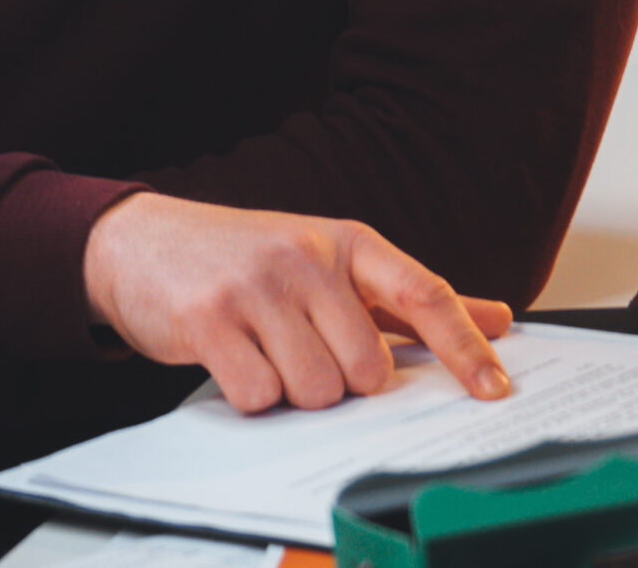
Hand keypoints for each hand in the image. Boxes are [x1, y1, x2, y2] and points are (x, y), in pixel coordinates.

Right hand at [82, 192, 512, 414]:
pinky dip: (250, 395)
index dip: (465, 347)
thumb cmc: (247, 258)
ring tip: (265, 352)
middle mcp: (305, 257)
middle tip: (304, 352)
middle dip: (340, 382)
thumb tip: (496, 319)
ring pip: (315, 390)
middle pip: (366, 369)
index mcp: (346, 242)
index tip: (496, 389)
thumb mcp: (330, 262)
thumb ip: (408, 298)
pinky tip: (232, 359)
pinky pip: (259, 395)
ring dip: (292, 391)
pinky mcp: (209, 319)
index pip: (423, 294)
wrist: (141, 241)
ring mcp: (256, 286)